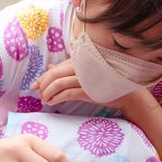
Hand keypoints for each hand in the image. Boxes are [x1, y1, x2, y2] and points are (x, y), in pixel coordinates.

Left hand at [30, 58, 145, 110]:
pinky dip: (56, 98)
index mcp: (81, 59)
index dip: (43, 77)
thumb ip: (67, 68)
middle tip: (39, 94)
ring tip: (44, 100)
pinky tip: (52, 102)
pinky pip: (67, 93)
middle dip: (43, 85)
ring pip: (58, 83)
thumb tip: (49, 67)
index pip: (56, 68)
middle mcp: (82, 66)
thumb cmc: (106, 81)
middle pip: (54, 74)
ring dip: (47, 93)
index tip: (34, 86)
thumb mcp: (85, 72)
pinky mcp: (88, 90)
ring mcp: (86, 77)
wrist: (127, 94)